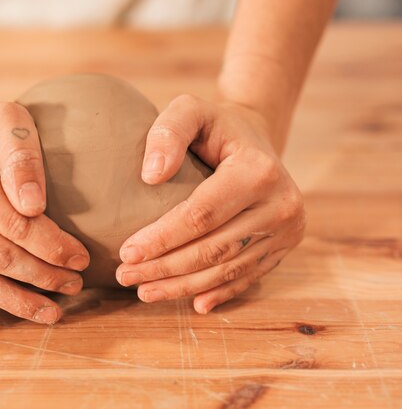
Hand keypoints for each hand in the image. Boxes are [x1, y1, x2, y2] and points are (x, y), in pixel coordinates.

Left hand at [115, 94, 305, 312]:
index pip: (200, 215)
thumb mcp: (190, 110)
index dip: (161, 238)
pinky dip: (219, 292)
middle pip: (213, 249)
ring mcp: (287, 229)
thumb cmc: (216, 125)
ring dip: (184, 286)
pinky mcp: (285, 245)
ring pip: (228, 269)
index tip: (126, 253)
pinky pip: (248, 276)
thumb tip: (151, 176)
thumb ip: (168, 132)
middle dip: (165, 268)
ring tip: (145, 291)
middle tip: (126, 277)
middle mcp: (280, 204)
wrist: (257, 138)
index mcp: (257, 171)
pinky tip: (194, 304)